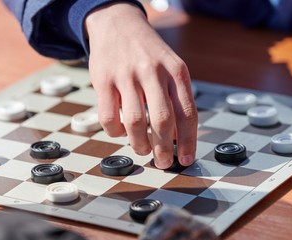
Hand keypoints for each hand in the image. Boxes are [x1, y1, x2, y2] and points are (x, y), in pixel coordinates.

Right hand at [85, 3, 196, 168]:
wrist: (118, 23)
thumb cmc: (149, 54)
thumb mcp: (171, 68)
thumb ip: (176, 99)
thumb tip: (178, 137)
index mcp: (176, 72)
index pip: (187, 113)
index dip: (188, 141)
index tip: (186, 159)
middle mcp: (153, 72)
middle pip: (162, 120)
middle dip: (163, 149)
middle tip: (163, 163)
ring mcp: (126, 75)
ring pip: (135, 122)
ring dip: (139, 144)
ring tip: (141, 150)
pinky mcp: (103, 80)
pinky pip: (108, 117)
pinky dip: (114, 132)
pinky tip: (119, 133)